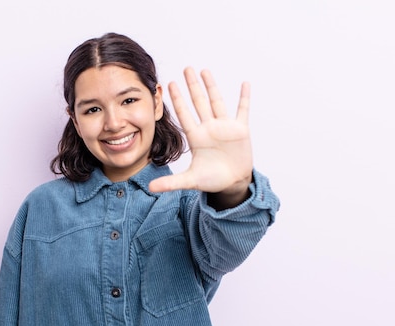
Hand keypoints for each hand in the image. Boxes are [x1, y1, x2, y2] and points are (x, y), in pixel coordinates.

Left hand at [149, 67, 252, 206]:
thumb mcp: (190, 181)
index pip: (184, 114)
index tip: (168, 84)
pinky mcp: (241, 130)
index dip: (177, 99)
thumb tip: (149, 188)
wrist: (232, 184)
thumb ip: (171, 182)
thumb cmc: (211, 180)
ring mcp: (225, 127)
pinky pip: (243, 110)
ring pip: (217, 102)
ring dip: (212, 86)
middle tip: (186, 68)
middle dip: (192, 86)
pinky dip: (244, 97)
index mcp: (196, 138)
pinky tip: (245, 84)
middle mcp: (209, 128)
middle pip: (199, 103)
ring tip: (205, 71)